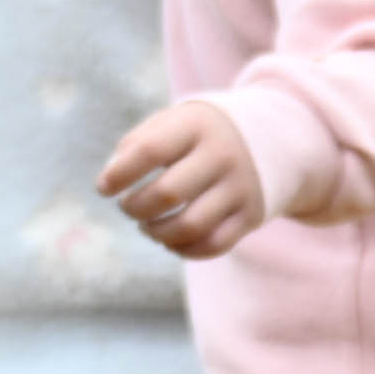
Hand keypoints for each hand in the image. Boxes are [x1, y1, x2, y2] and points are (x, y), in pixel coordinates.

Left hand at [100, 98, 267, 258]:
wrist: (269, 138)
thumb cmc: (198, 135)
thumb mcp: (171, 124)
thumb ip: (135, 146)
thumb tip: (109, 184)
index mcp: (197, 126)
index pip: (149, 151)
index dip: (118, 175)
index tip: (104, 188)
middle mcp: (223, 155)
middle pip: (167, 193)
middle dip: (135, 207)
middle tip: (127, 207)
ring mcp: (241, 187)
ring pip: (190, 226)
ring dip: (157, 233)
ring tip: (147, 226)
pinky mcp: (252, 215)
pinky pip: (213, 245)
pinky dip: (184, 249)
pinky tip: (170, 240)